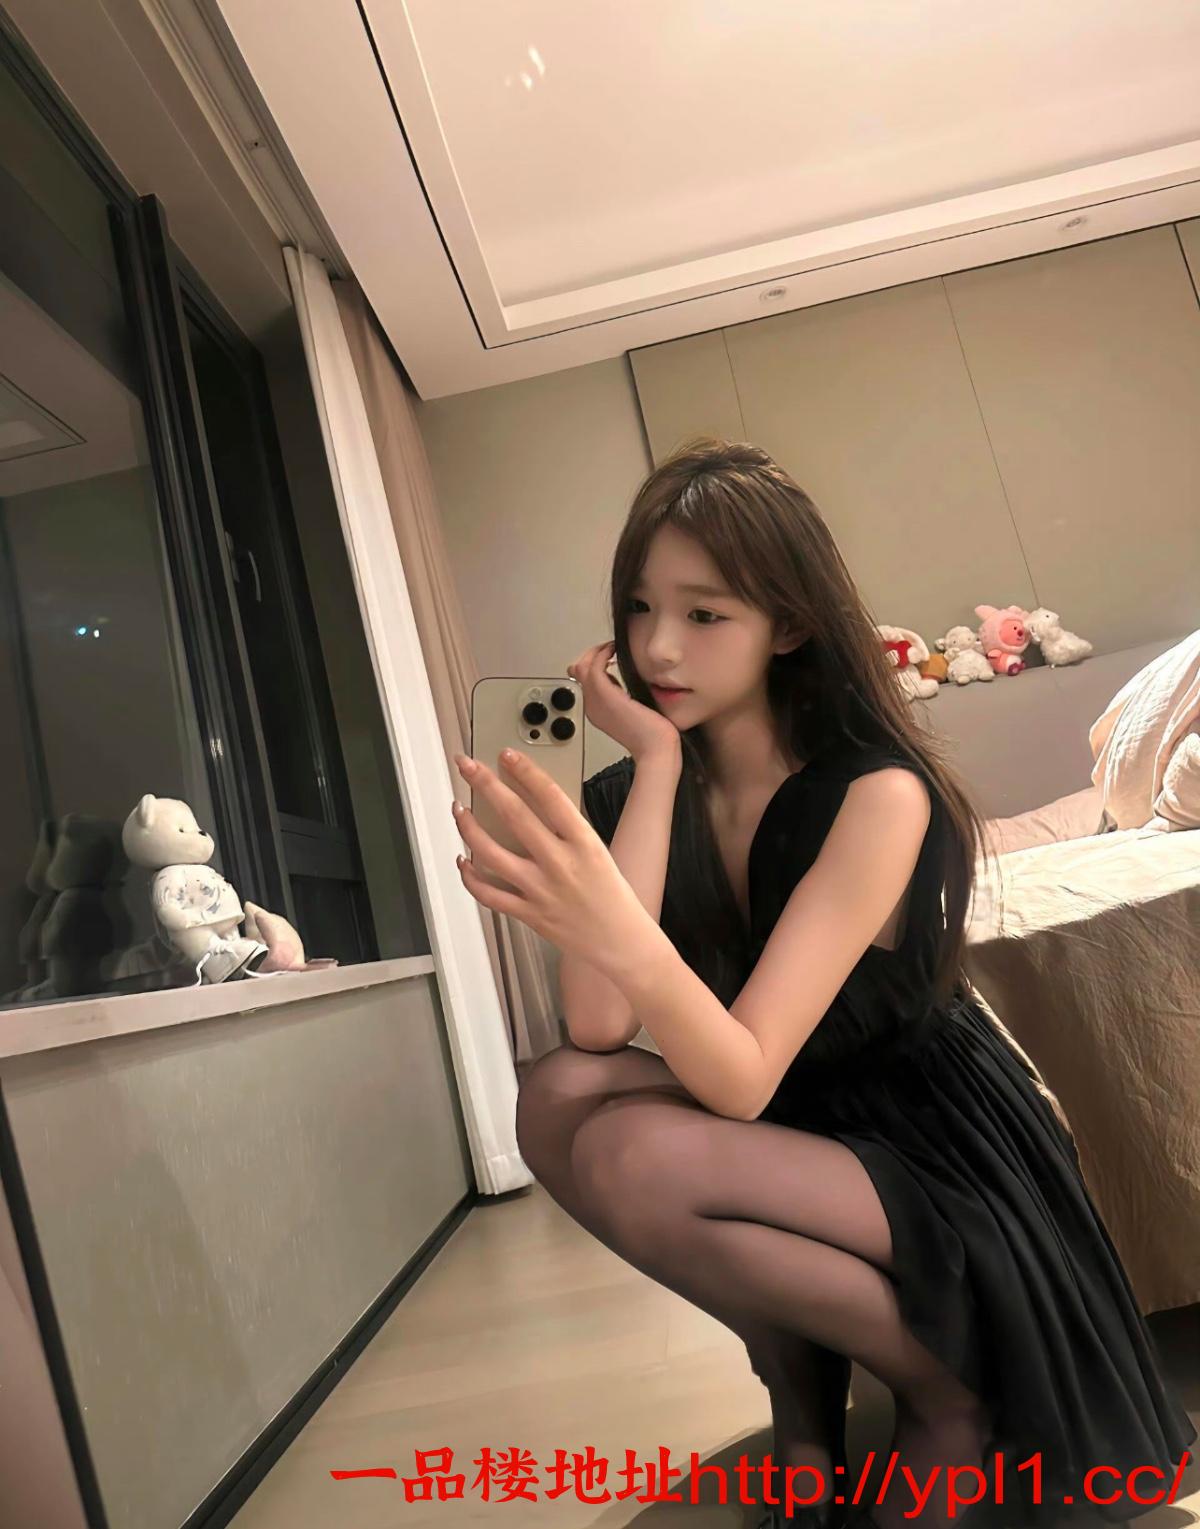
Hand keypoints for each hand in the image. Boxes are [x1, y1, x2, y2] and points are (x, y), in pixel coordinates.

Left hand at [451, 749, 656, 978]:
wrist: (620, 941)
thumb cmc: (612, 894)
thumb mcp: (598, 851)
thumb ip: (566, 830)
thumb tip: (528, 803)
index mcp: (584, 843)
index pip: (549, 796)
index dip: (524, 771)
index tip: (506, 755)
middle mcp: (560, 864)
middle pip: (514, 816)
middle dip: (485, 784)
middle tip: (467, 765)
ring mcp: (540, 890)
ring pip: (491, 853)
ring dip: (468, 828)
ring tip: (458, 808)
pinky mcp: (528, 913)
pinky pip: (489, 893)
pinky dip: (470, 876)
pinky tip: (463, 860)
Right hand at [567, 639, 680, 760]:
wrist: (656, 748)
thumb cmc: (653, 734)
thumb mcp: (635, 709)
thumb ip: (626, 695)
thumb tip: (622, 678)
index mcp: (598, 711)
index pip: (584, 682)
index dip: (593, 664)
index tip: (608, 655)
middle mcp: (592, 706)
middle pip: (578, 672)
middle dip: (592, 655)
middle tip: (609, 647)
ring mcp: (595, 701)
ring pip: (582, 667)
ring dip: (597, 652)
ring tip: (611, 646)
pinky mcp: (604, 695)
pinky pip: (593, 666)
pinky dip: (602, 654)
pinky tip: (614, 649)